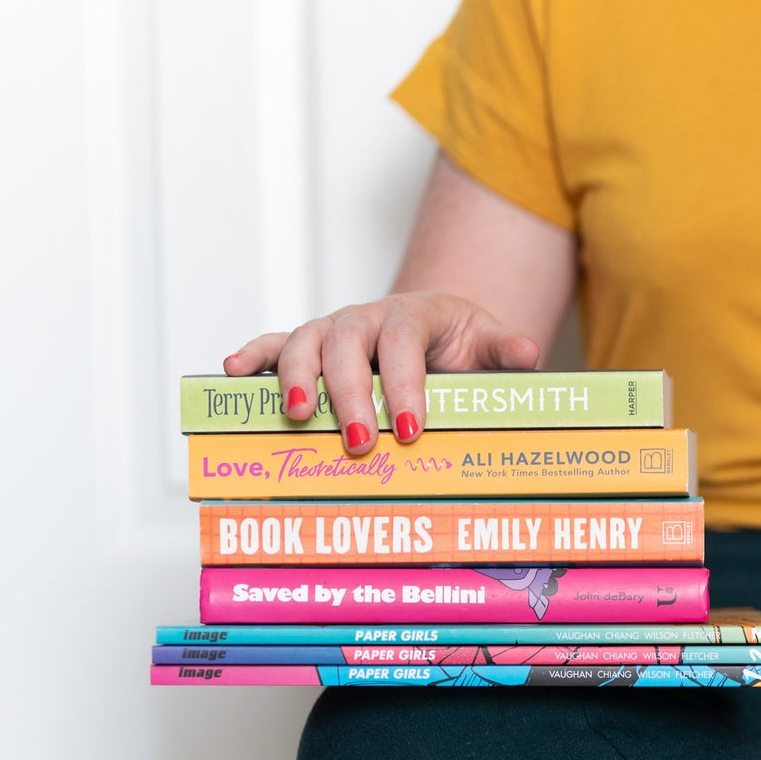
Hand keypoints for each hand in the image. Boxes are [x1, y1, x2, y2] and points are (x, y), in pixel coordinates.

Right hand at [222, 291, 541, 454]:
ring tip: (294, 415)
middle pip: (346, 346)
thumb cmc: (459, 340)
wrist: (433, 323)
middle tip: (360, 444)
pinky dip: (252, 355)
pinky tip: (232, 372)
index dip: (405, 385)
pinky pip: (275, 343)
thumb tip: (528, 352)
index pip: (403, 345)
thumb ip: (504, 350)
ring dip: (294, 377)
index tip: (412, 429)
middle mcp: (364, 317)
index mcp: (411, 315)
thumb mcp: (487, 341)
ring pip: (304, 343)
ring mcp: (332, 328)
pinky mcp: (309, 344)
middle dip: (349, 396)